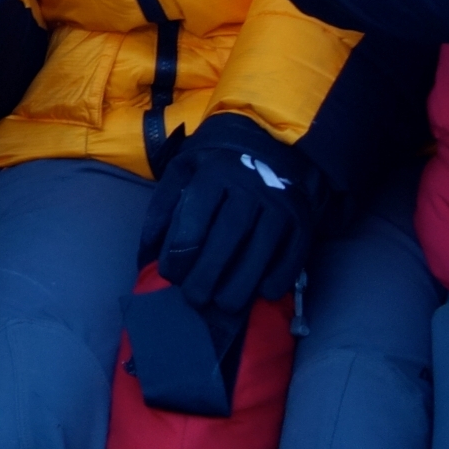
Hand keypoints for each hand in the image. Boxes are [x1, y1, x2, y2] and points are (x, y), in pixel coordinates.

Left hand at [140, 114, 325, 312]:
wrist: (269, 144)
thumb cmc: (216, 166)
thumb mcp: (183, 172)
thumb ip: (162, 208)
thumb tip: (147, 252)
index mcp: (213, 173)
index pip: (195, 216)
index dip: (180, 250)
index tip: (169, 274)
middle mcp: (249, 186)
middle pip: (229, 234)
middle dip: (210, 271)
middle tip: (195, 298)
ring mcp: (279, 203)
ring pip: (263, 246)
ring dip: (243, 281)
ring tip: (225, 305)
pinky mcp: (301, 219)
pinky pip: (294, 251)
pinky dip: (280, 275)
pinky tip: (264, 293)